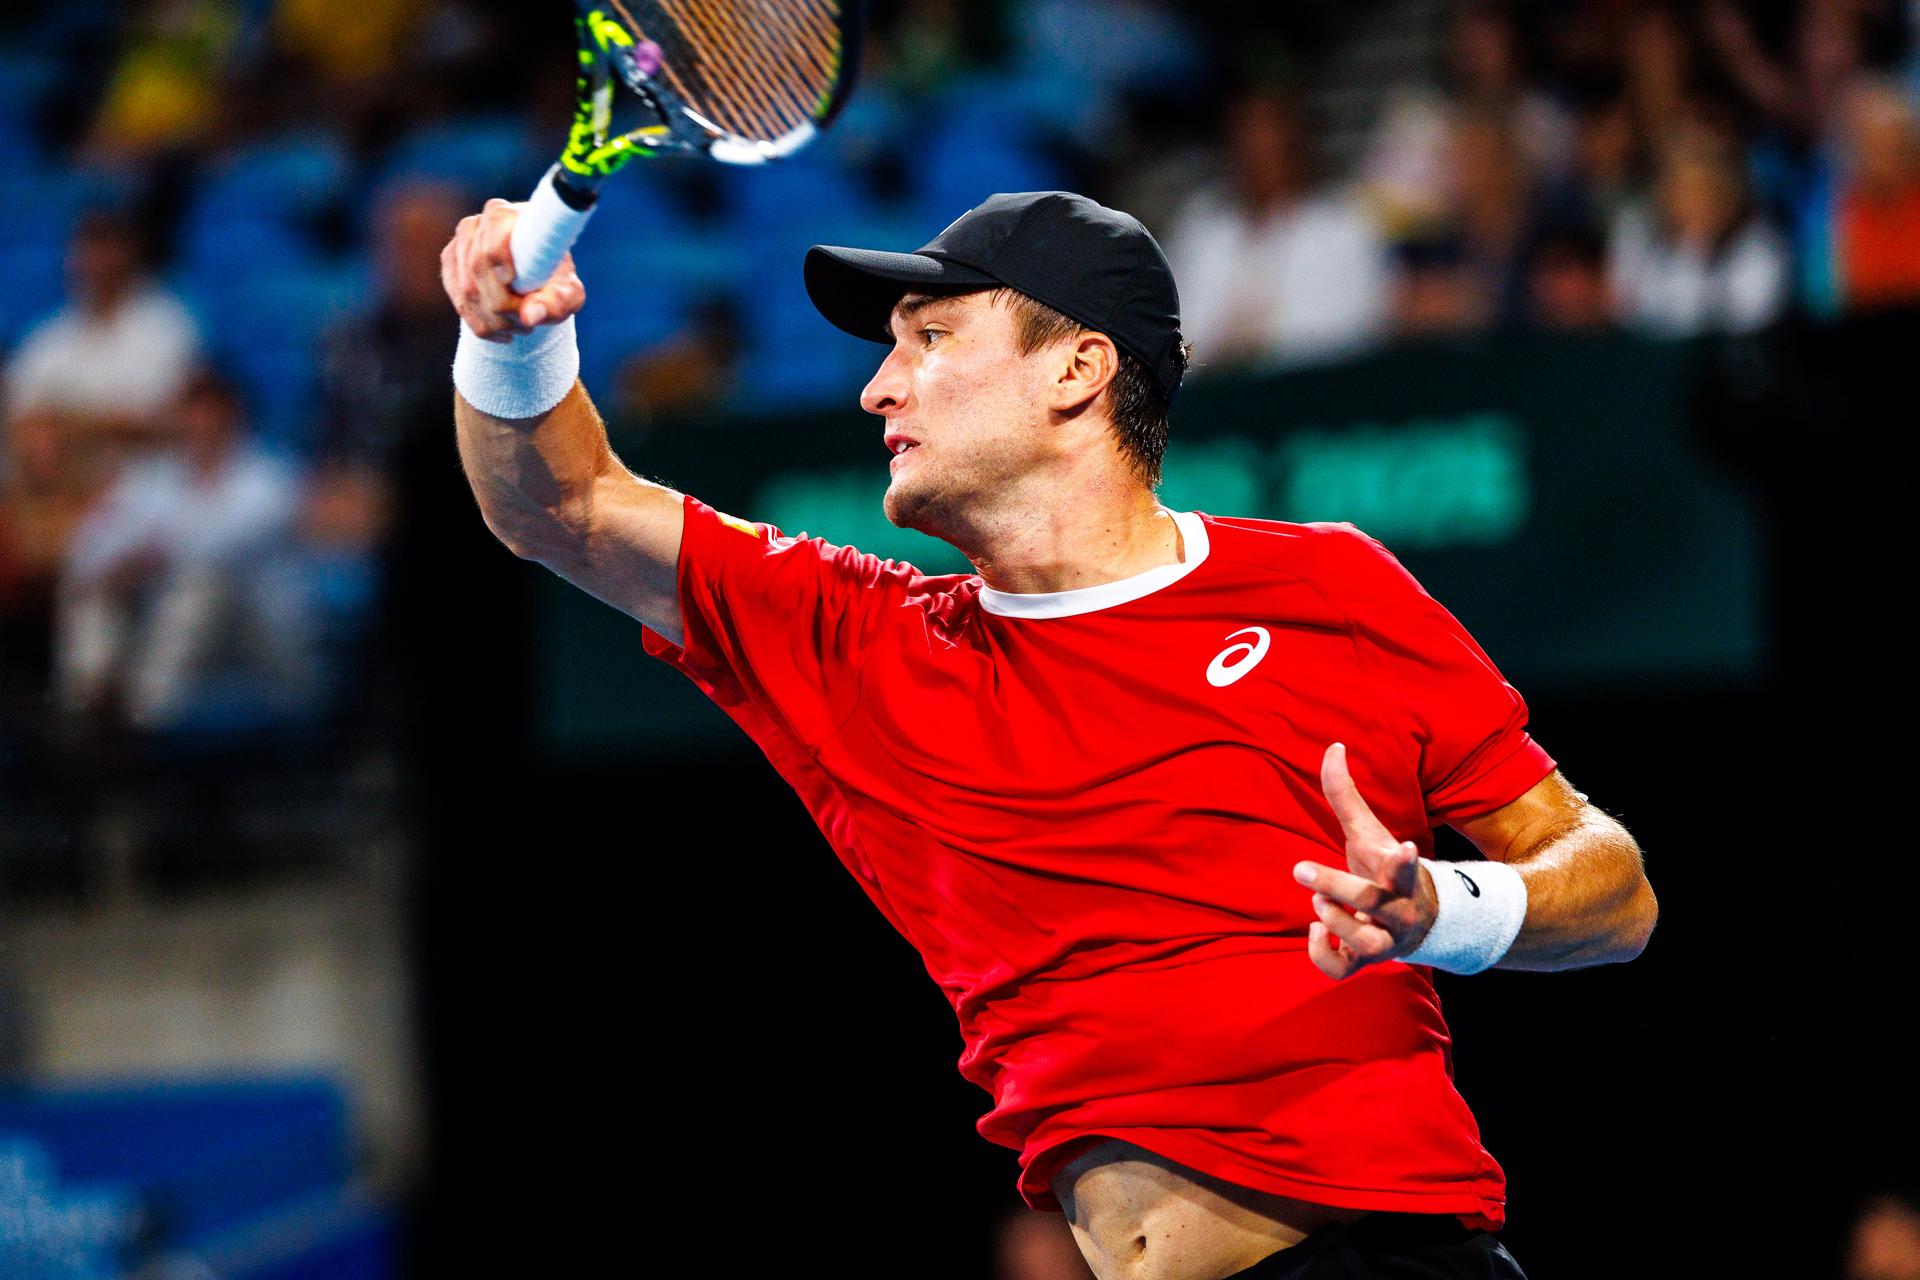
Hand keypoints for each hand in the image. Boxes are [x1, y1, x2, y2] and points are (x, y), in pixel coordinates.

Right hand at [440, 198, 586, 342]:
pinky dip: (482, 325)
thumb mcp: (568, 291)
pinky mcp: (450, 267)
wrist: (537, 279)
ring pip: (468, 291)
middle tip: (528, 322)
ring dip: (495, 319)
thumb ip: (555, 301)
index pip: (493, 229)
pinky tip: (503, 332)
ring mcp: (459, 246)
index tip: (512, 281)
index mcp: (507, 216)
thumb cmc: (556, 280)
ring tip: (521, 327)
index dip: (498, 255)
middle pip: (478, 267)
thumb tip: (529, 317)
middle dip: (503, 304)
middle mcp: (477, 225)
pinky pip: (460, 303)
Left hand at [1292, 742, 1437, 980]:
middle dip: (1336, 885)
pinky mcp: (1366, 961)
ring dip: (1336, 922)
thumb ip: (1345, 795)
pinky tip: (1316, 930)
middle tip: (1300, 868)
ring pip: (1364, 943)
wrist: (1421, 919)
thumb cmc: (1384, 867)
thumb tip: (1332, 746)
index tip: (1406, 847)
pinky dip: (1323, 955)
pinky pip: (1342, 971)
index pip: (1406, 869)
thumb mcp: (1368, 832)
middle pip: (1374, 902)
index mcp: (1402, 875)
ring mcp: (1384, 939)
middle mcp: (1398, 910)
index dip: (1404, 861)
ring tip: (1318, 904)